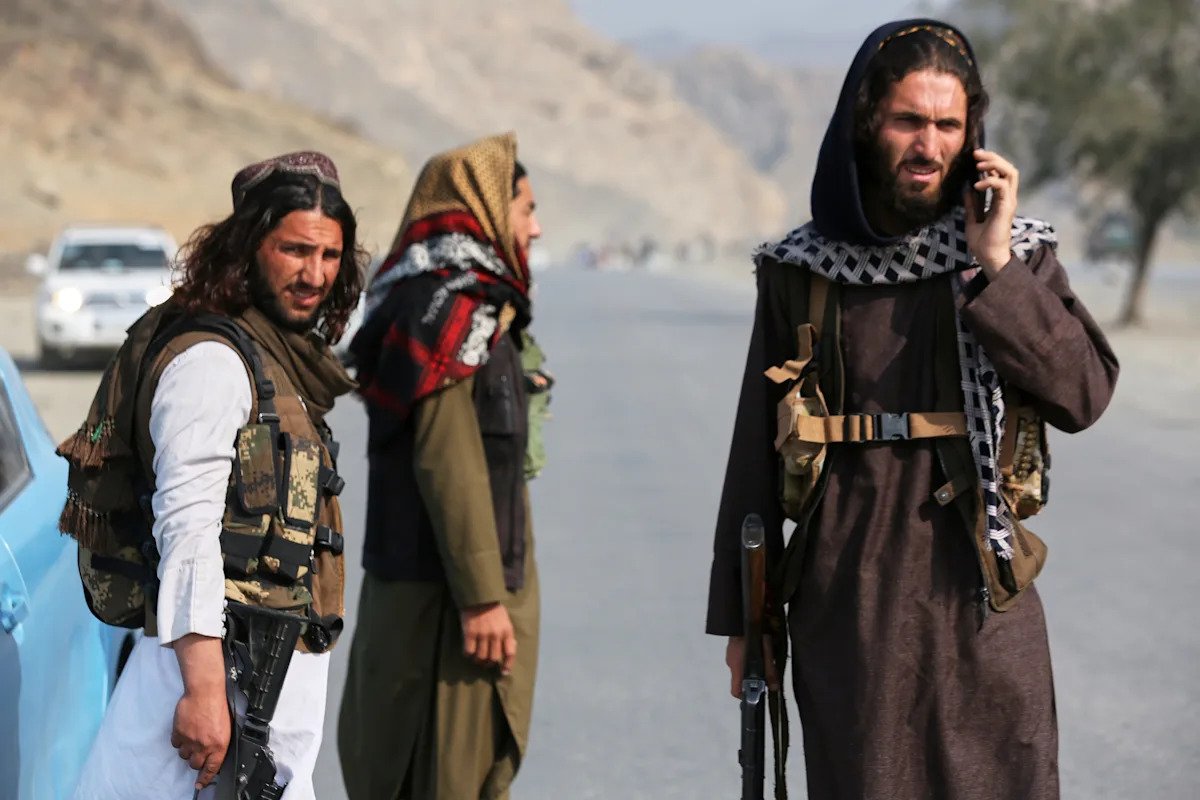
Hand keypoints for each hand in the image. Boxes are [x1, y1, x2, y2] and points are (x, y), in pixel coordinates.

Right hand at [170, 684, 230, 789]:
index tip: (200, 784)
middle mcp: (204, 745)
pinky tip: (184, 732)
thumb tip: (214, 753)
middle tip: (197, 753)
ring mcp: (190, 740)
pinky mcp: (179, 733)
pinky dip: (179, 741)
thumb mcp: (226, 727)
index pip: (212, 768)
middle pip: (195, 765)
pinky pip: (176, 744)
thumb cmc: (217, 705)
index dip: (205, 779)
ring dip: (187, 750)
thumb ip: (218, 742)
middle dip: (196, 761)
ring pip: (184, 756)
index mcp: (219, 744)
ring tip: (192, 738)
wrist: (205, 692)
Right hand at [460, 602, 516, 674]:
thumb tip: (510, 648)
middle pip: (494, 658)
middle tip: (485, 663)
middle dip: (489, 663)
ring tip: (476, 658)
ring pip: (481, 657)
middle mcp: (496, 634)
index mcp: (507, 631)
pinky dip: (468, 654)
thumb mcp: (506, 620)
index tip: (503, 672)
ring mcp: (482, 634)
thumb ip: (507, 634)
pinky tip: (468, 651)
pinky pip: (469, 651)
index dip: (507, 665)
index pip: (510, 653)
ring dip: (478, 660)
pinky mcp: (470, 633)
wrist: (479, 596)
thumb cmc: (494, 609)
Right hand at [725, 635, 779, 698]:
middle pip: (740, 679)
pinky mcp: (732, 645)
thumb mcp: (766, 654)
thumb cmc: (752, 636)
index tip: (757, 694)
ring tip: (764, 657)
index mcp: (736, 668)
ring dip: (751, 666)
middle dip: (753, 679)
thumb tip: (774, 689)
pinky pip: (740, 656)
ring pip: (741, 666)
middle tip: (766, 673)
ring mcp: (730, 653)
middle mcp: (730, 663)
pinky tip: (758, 648)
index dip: (745, 697)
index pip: (735, 691)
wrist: (741, 616)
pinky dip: (748, 657)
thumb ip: (770, 671)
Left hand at [964, 148, 1019, 278]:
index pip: (1001, 174)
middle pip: (1008, 168)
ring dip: (995, 164)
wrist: (987, 257)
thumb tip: (967, 189)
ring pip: (1010, 173)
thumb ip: (971, 203)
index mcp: (1001, 199)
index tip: (975, 157)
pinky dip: (990, 180)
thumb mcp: (972, 218)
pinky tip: (977, 184)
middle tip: (976, 153)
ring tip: (979, 163)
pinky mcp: (1006, 207)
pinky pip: (1002, 186)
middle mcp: (1007, 198)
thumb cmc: (982, 242)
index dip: (990, 162)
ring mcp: (1009, 202)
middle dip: (993, 157)